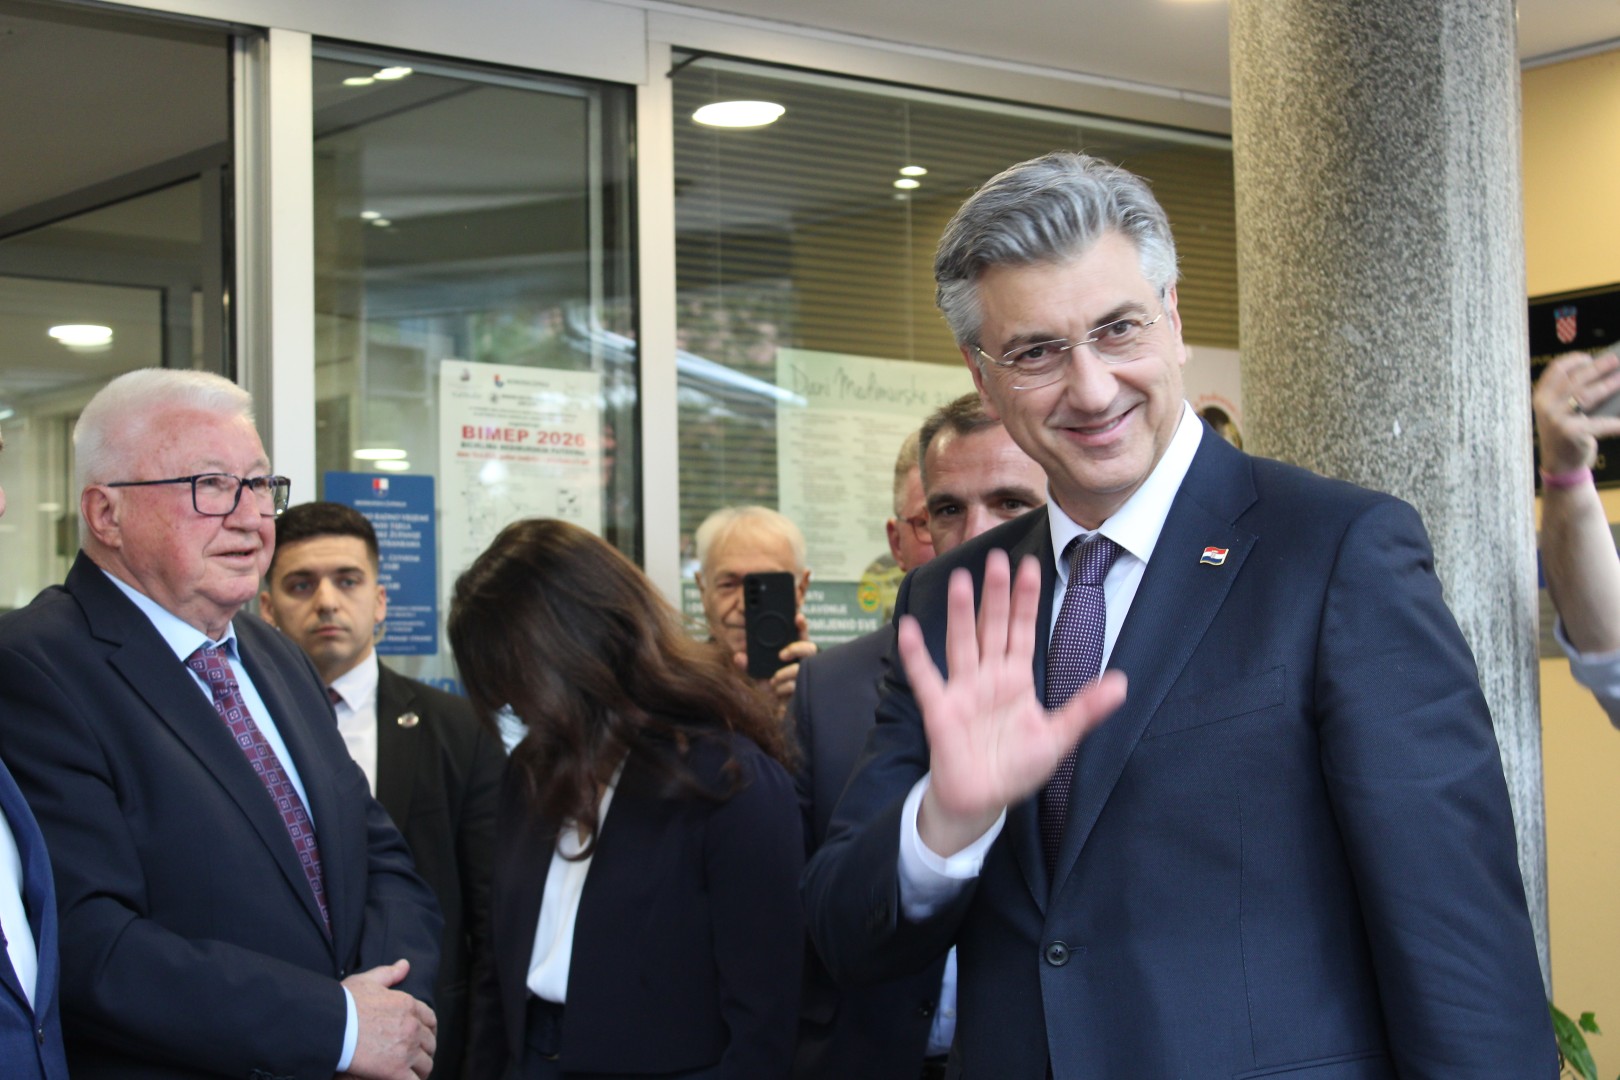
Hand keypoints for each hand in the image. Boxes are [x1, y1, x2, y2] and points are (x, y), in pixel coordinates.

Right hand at [342, 959, 436, 1079]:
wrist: (331, 1026)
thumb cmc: (346, 1003)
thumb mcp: (368, 981)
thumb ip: (389, 973)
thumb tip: (405, 965)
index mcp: (408, 1006)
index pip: (430, 1019)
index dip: (428, 1028)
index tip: (423, 1035)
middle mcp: (412, 1027)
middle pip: (430, 1042)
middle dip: (425, 1049)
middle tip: (416, 1056)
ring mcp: (406, 1050)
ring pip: (426, 1064)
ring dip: (421, 1068)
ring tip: (412, 1072)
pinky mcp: (396, 1071)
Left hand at [732, 614, 816, 711]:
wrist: (776, 712)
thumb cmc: (771, 688)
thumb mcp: (758, 675)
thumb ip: (748, 664)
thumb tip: (739, 656)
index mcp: (794, 652)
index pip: (801, 634)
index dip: (801, 624)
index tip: (797, 617)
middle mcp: (804, 661)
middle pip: (810, 648)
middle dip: (796, 648)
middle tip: (781, 655)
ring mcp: (808, 675)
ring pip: (802, 667)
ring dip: (786, 673)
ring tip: (774, 680)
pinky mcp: (808, 688)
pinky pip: (799, 684)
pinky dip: (785, 687)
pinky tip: (778, 690)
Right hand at [900, 549, 1126, 857]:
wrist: (981, 801)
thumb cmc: (1016, 768)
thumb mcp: (1057, 738)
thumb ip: (1085, 710)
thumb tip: (1122, 684)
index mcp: (1016, 679)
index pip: (1023, 630)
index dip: (1026, 600)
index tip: (1031, 566)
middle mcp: (988, 676)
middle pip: (992, 627)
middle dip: (995, 594)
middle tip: (996, 557)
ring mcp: (962, 690)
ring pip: (962, 642)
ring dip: (961, 612)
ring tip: (961, 578)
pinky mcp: (940, 709)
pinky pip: (926, 678)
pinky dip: (917, 655)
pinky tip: (909, 628)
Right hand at [1534, 351, 1619, 472]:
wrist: (1559, 464)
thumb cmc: (1566, 432)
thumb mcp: (1560, 411)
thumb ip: (1570, 394)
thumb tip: (1602, 375)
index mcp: (1541, 397)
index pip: (1555, 370)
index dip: (1573, 360)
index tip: (1589, 357)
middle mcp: (1545, 406)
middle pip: (1574, 380)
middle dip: (1596, 368)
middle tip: (1614, 360)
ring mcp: (1556, 420)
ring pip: (1586, 396)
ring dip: (1607, 385)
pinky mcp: (1570, 433)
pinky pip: (1598, 423)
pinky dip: (1614, 423)